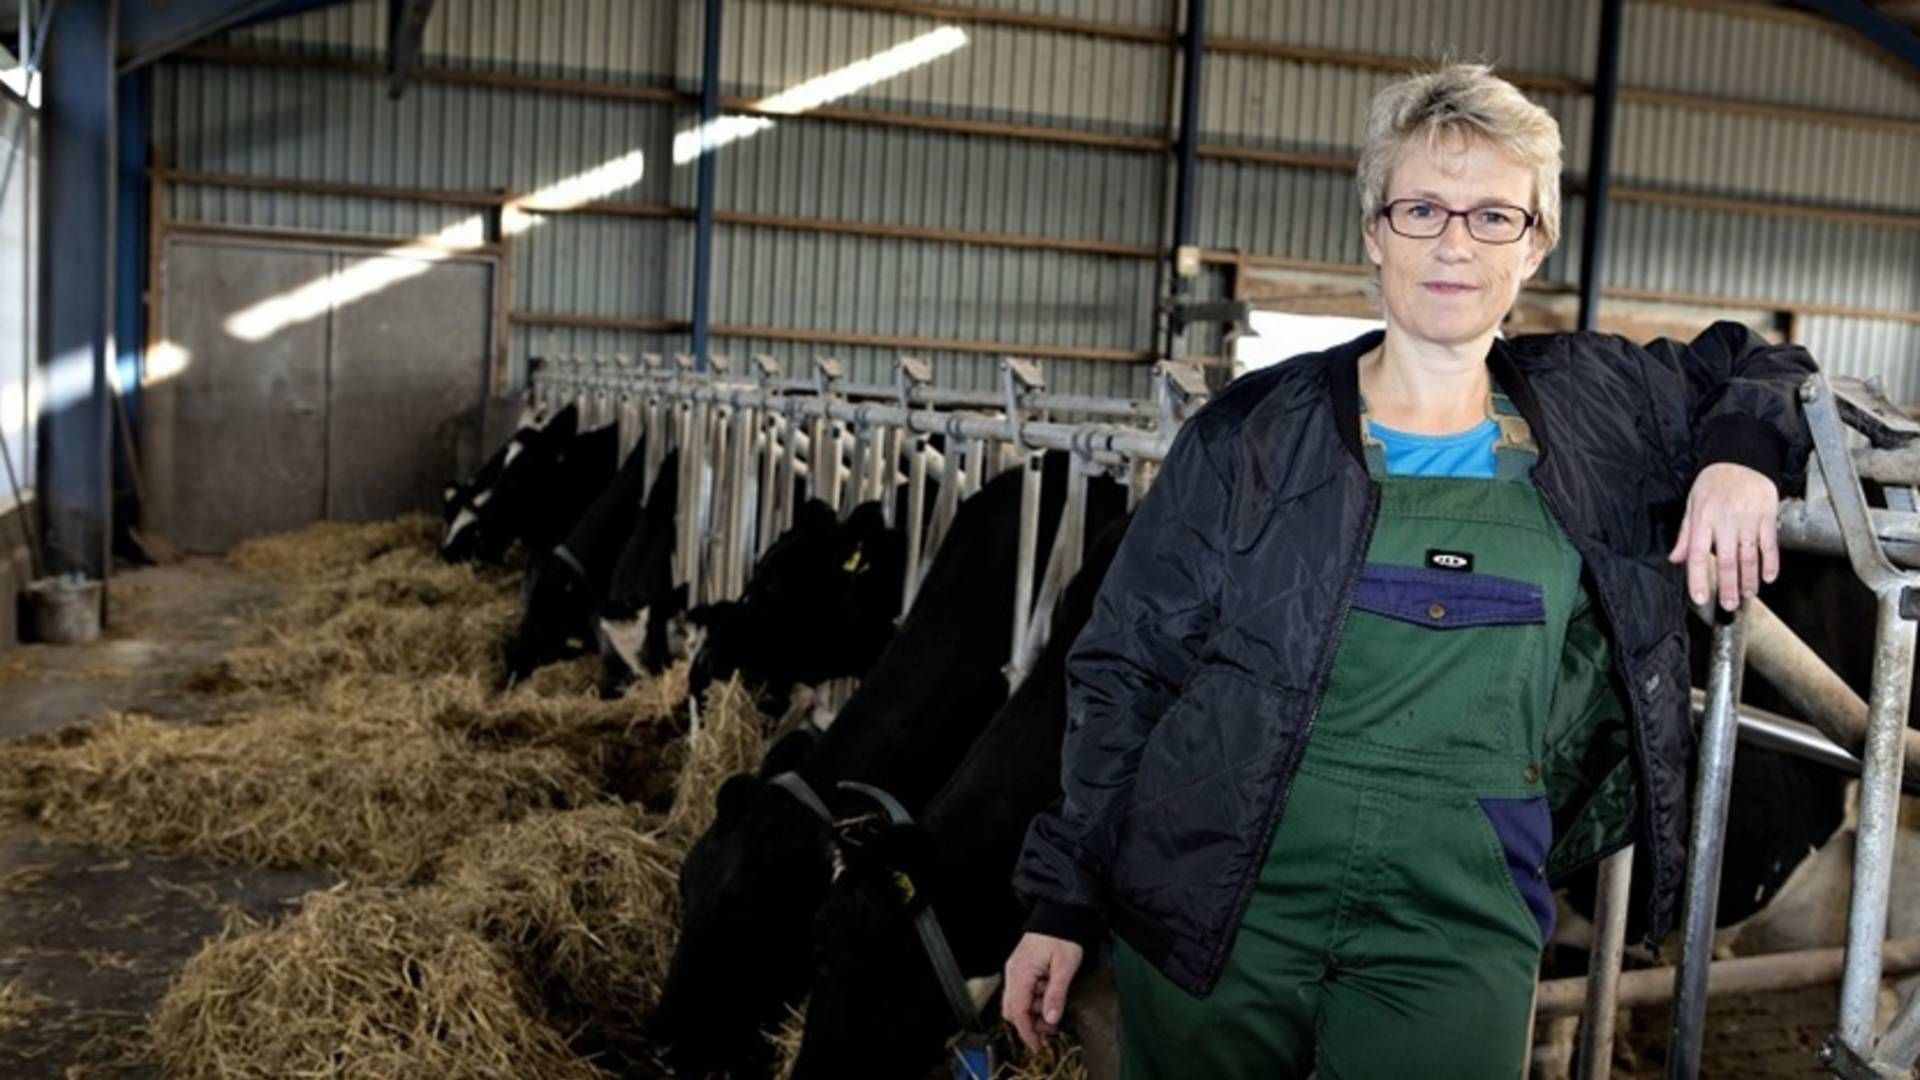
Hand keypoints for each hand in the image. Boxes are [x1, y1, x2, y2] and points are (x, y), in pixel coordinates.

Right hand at [1001, 932, 1083, 1052]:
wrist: (1058, 915)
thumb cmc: (1062, 937)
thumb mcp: (1064, 967)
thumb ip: (1056, 994)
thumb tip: (1050, 1019)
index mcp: (1020, 973)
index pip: (1017, 1011)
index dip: (1027, 1031)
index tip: (1037, 1045)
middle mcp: (1013, 973)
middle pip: (1012, 1009)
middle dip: (1029, 1023)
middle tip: (1050, 1028)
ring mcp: (1015, 970)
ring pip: (1017, 1002)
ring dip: (1033, 1011)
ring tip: (1053, 1009)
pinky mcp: (1020, 968)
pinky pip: (1022, 991)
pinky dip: (1033, 1000)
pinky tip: (1048, 995)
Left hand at [1667, 463, 1779, 610]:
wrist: (1742, 456)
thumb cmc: (1714, 481)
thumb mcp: (1692, 503)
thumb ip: (1686, 534)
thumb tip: (1676, 558)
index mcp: (1703, 519)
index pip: (1699, 555)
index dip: (1698, 578)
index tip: (1700, 597)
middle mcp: (1726, 521)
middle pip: (1728, 560)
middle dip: (1728, 586)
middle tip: (1729, 605)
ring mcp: (1748, 519)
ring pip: (1749, 556)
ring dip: (1749, 579)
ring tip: (1747, 595)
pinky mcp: (1767, 515)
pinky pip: (1770, 544)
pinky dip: (1771, 563)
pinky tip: (1769, 577)